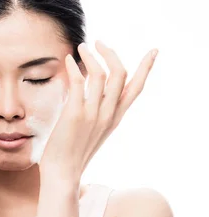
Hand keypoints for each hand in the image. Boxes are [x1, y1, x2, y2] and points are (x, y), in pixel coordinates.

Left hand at [38, 40, 158, 180]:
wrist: (63, 174)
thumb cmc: (72, 153)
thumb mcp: (92, 130)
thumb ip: (96, 110)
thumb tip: (87, 88)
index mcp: (115, 118)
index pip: (136, 89)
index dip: (146, 68)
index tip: (153, 51)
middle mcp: (108, 114)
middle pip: (121, 75)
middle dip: (111, 53)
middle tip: (98, 42)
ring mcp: (93, 114)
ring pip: (101, 74)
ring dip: (91, 56)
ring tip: (80, 48)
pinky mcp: (76, 115)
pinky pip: (79, 82)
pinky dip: (74, 67)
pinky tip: (67, 61)